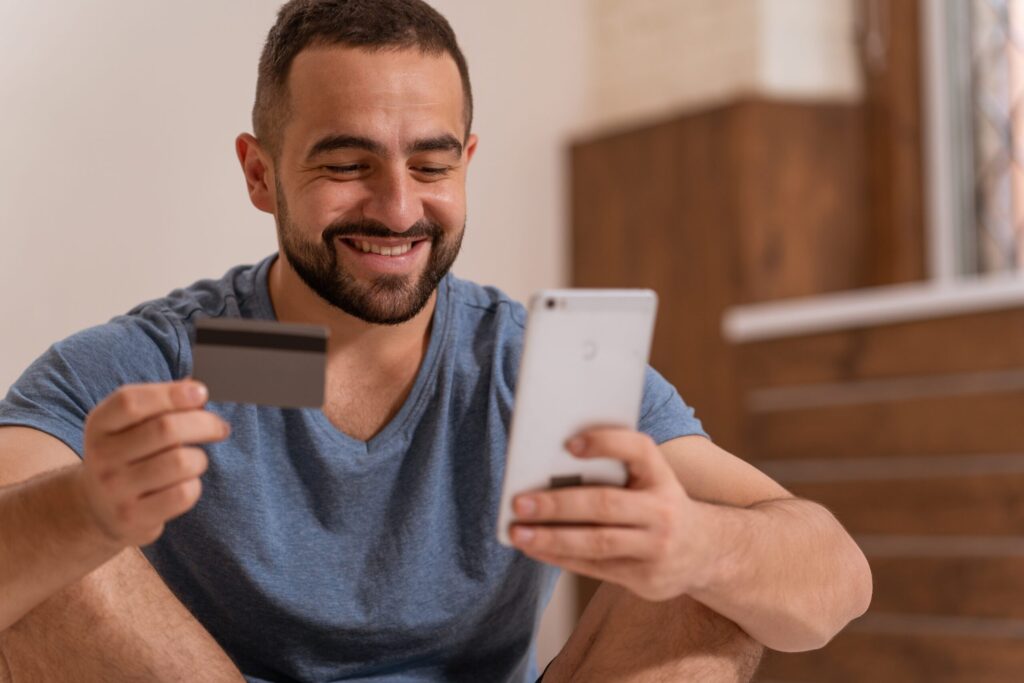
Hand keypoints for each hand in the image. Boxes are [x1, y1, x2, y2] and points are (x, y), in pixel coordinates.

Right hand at [75, 380, 229, 547]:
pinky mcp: (132, 516)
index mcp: (100, 424)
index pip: (131, 401)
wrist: (96, 509)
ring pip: (181, 462)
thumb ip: (159, 406)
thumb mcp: (128, 427)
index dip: (172, 394)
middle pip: (166, 429)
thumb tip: (197, 390)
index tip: (202, 393)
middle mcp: (102, 455)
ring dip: (199, 458)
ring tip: (195, 460)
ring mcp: (115, 489)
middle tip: (220, 427)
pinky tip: (185, 484)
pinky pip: (183, 494)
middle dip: (205, 424)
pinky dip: (194, 486)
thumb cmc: (127, 456)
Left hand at [509, 428, 708, 601]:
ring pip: (597, 542)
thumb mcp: (651, 482)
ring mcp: (656, 549)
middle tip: (520, 502)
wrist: (707, 552)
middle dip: (558, 503)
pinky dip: (559, 557)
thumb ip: (615, 473)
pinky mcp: (646, 579)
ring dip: (551, 537)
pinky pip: (594, 568)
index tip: (570, 444)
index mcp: (662, 477)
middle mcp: (663, 512)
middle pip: (605, 504)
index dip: (606, 442)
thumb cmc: (659, 506)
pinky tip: (534, 548)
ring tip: (518, 531)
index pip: (639, 450)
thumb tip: (549, 471)